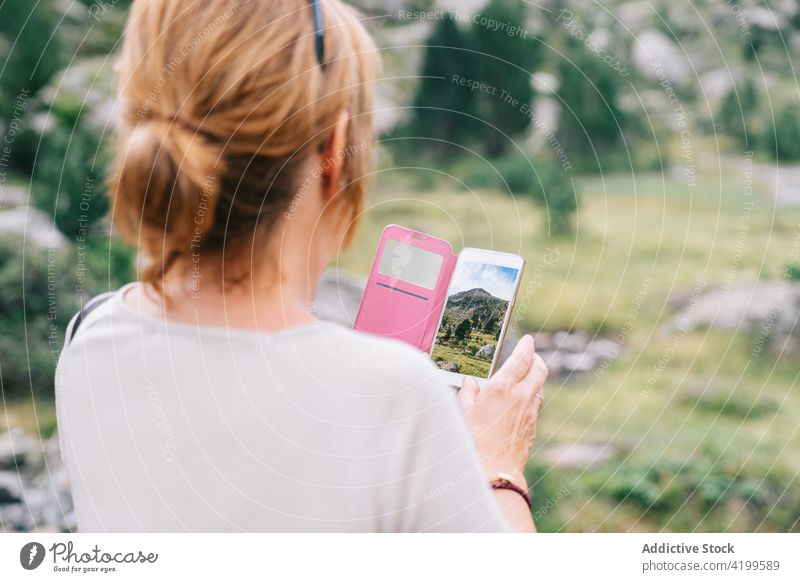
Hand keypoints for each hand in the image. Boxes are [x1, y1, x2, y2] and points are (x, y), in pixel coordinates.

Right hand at [459, 335, 547, 482]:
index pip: (522, 358)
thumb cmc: (474, 441)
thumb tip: (470, 383)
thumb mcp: (464, 412)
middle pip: (540, 369)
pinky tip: (520, 403)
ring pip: (539, 387)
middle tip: (531, 355)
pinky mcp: (533, 427)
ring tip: (525, 378)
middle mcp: (522, 396)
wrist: (494, 470)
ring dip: (535, 378)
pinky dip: (531, 398)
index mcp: (503, 387)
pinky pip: (536, 406)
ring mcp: (530, 412)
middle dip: (537, 359)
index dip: (527, 346)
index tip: (528, 340)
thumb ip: (468, 393)